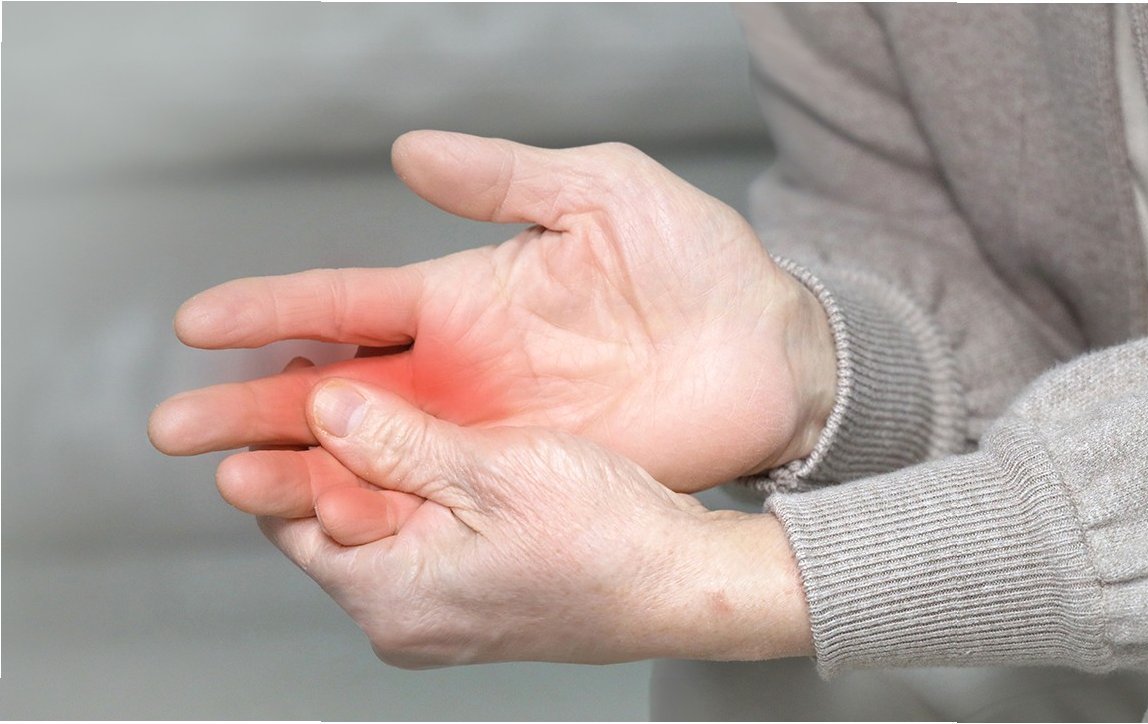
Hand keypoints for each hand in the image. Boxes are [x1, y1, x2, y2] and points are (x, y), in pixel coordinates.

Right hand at [148, 131, 834, 498]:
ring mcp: (492, 427)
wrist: (771, 348)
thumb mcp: (600, 192)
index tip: (198, 322)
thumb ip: (503, 178)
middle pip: (336, 390)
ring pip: (373, 453)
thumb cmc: (697, 262)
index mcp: (466, 293)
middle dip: (253, 408)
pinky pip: (439, 496)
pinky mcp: (531, 475)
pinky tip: (328, 521)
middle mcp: (463, 367)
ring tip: (226, 481)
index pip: (347, 304)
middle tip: (176, 427)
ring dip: (299, 468)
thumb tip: (406, 152)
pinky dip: (381, 509)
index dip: (271, 311)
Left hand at [258, 377, 812, 666]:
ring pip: (381, 524)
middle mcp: (405, 619)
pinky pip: (424, 536)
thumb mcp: (493, 472)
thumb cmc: (609, 543)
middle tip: (339, 380)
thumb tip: (325, 411)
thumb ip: (398, 443)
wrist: (687, 585)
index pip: (291, 514)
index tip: (297, 379)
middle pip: (332, 521)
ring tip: (394, 403)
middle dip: (330, 448)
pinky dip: (421, 488)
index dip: (285, 439)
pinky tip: (441, 446)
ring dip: (379, 464)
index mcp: (392, 596)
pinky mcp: (477, 599)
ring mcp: (443, 614)